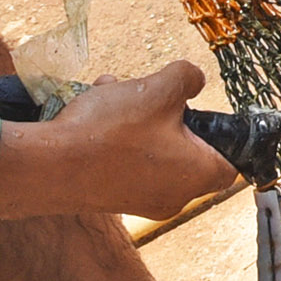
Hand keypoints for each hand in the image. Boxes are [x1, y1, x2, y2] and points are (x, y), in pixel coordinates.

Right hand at [0, 61, 237, 219]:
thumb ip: (186, 78)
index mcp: (197, 176)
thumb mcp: (158, 89)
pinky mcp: (112, 199)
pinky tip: (93, 109)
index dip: (223, 137)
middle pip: (185, 150)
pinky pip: (125, 161)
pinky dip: (115, 135)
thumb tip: (194, 80)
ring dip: (135, 117)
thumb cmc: (113, 132)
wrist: (50, 168)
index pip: (231, 164)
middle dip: (166, 114)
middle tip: (149, 94)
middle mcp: (175, 197)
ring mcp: (142, 202)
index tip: (204, 115)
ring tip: (112, 91)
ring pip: (150, 149)